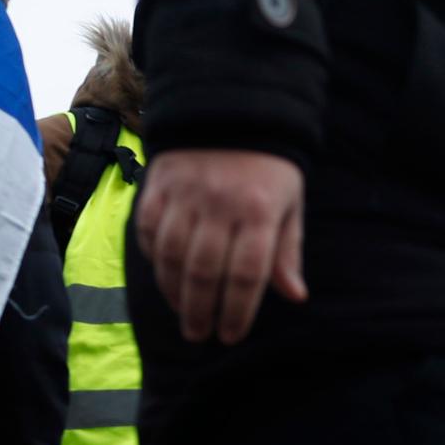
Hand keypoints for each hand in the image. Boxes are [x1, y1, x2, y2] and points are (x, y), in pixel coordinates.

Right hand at [135, 149, 307, 343]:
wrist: (234, 107)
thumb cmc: (268, 168)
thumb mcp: (290, 205)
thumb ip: (287, 251)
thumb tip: (295, 297)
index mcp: (258, 211)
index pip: (246, 274)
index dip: (237, 311)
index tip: (230, 336)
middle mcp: (220, 203)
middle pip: (204, 271)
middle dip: (200, 311)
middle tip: (199, 334)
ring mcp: (186, 192)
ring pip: (172, 255)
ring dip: (173, 292)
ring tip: (181, 314)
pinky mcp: (159, 183)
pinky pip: (150, 230)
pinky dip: (155, 258)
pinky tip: (165, 277)